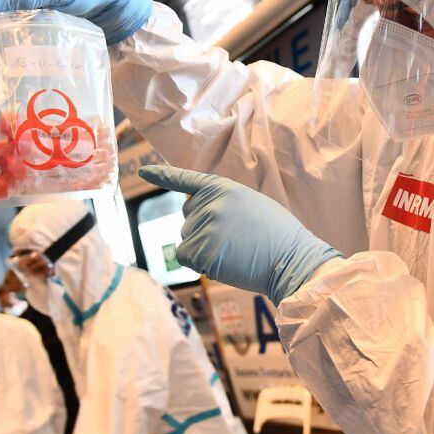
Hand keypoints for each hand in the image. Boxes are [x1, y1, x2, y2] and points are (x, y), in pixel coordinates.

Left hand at [138, 165, 341, 305]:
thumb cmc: (277, 235)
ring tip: (235, 251)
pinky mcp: (201, 251)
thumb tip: (196, 214)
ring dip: (204, 247)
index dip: (163, 175)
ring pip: (186, 238)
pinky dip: (198, 262)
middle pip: (187, 216)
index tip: (142, 170)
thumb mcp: (251, 204)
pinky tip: (222, 262)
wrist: (291, 260)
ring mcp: (203, 227)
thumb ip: (223, 203)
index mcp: (224, 188)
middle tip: (234, 238)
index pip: (187, 180)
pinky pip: (185, 256)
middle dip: (202, 227)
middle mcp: (209, 204)